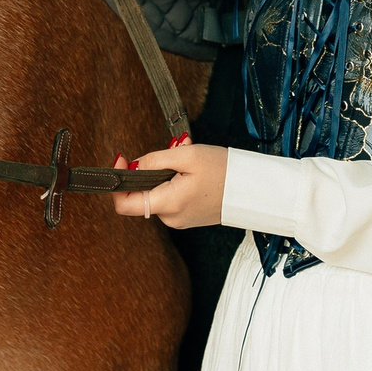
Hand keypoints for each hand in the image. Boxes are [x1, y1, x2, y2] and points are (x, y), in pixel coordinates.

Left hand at [109, 139, 225, 228]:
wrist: (253, 190)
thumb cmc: (224, 171)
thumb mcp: (187, 155)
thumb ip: (155, 160)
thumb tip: (132, 166)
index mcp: (168, 204)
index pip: (124, 205)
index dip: (117, 182)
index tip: (123, 160)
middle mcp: (170, 217)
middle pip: (143, 193)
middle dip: (152, 169)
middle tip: (173, 151)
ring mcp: (180, 219)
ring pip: (158, 193)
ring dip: (166, 173)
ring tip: (188, 158)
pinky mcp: (188, 216)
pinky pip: (172, 197)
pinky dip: (176, 181)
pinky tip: (194, 171)